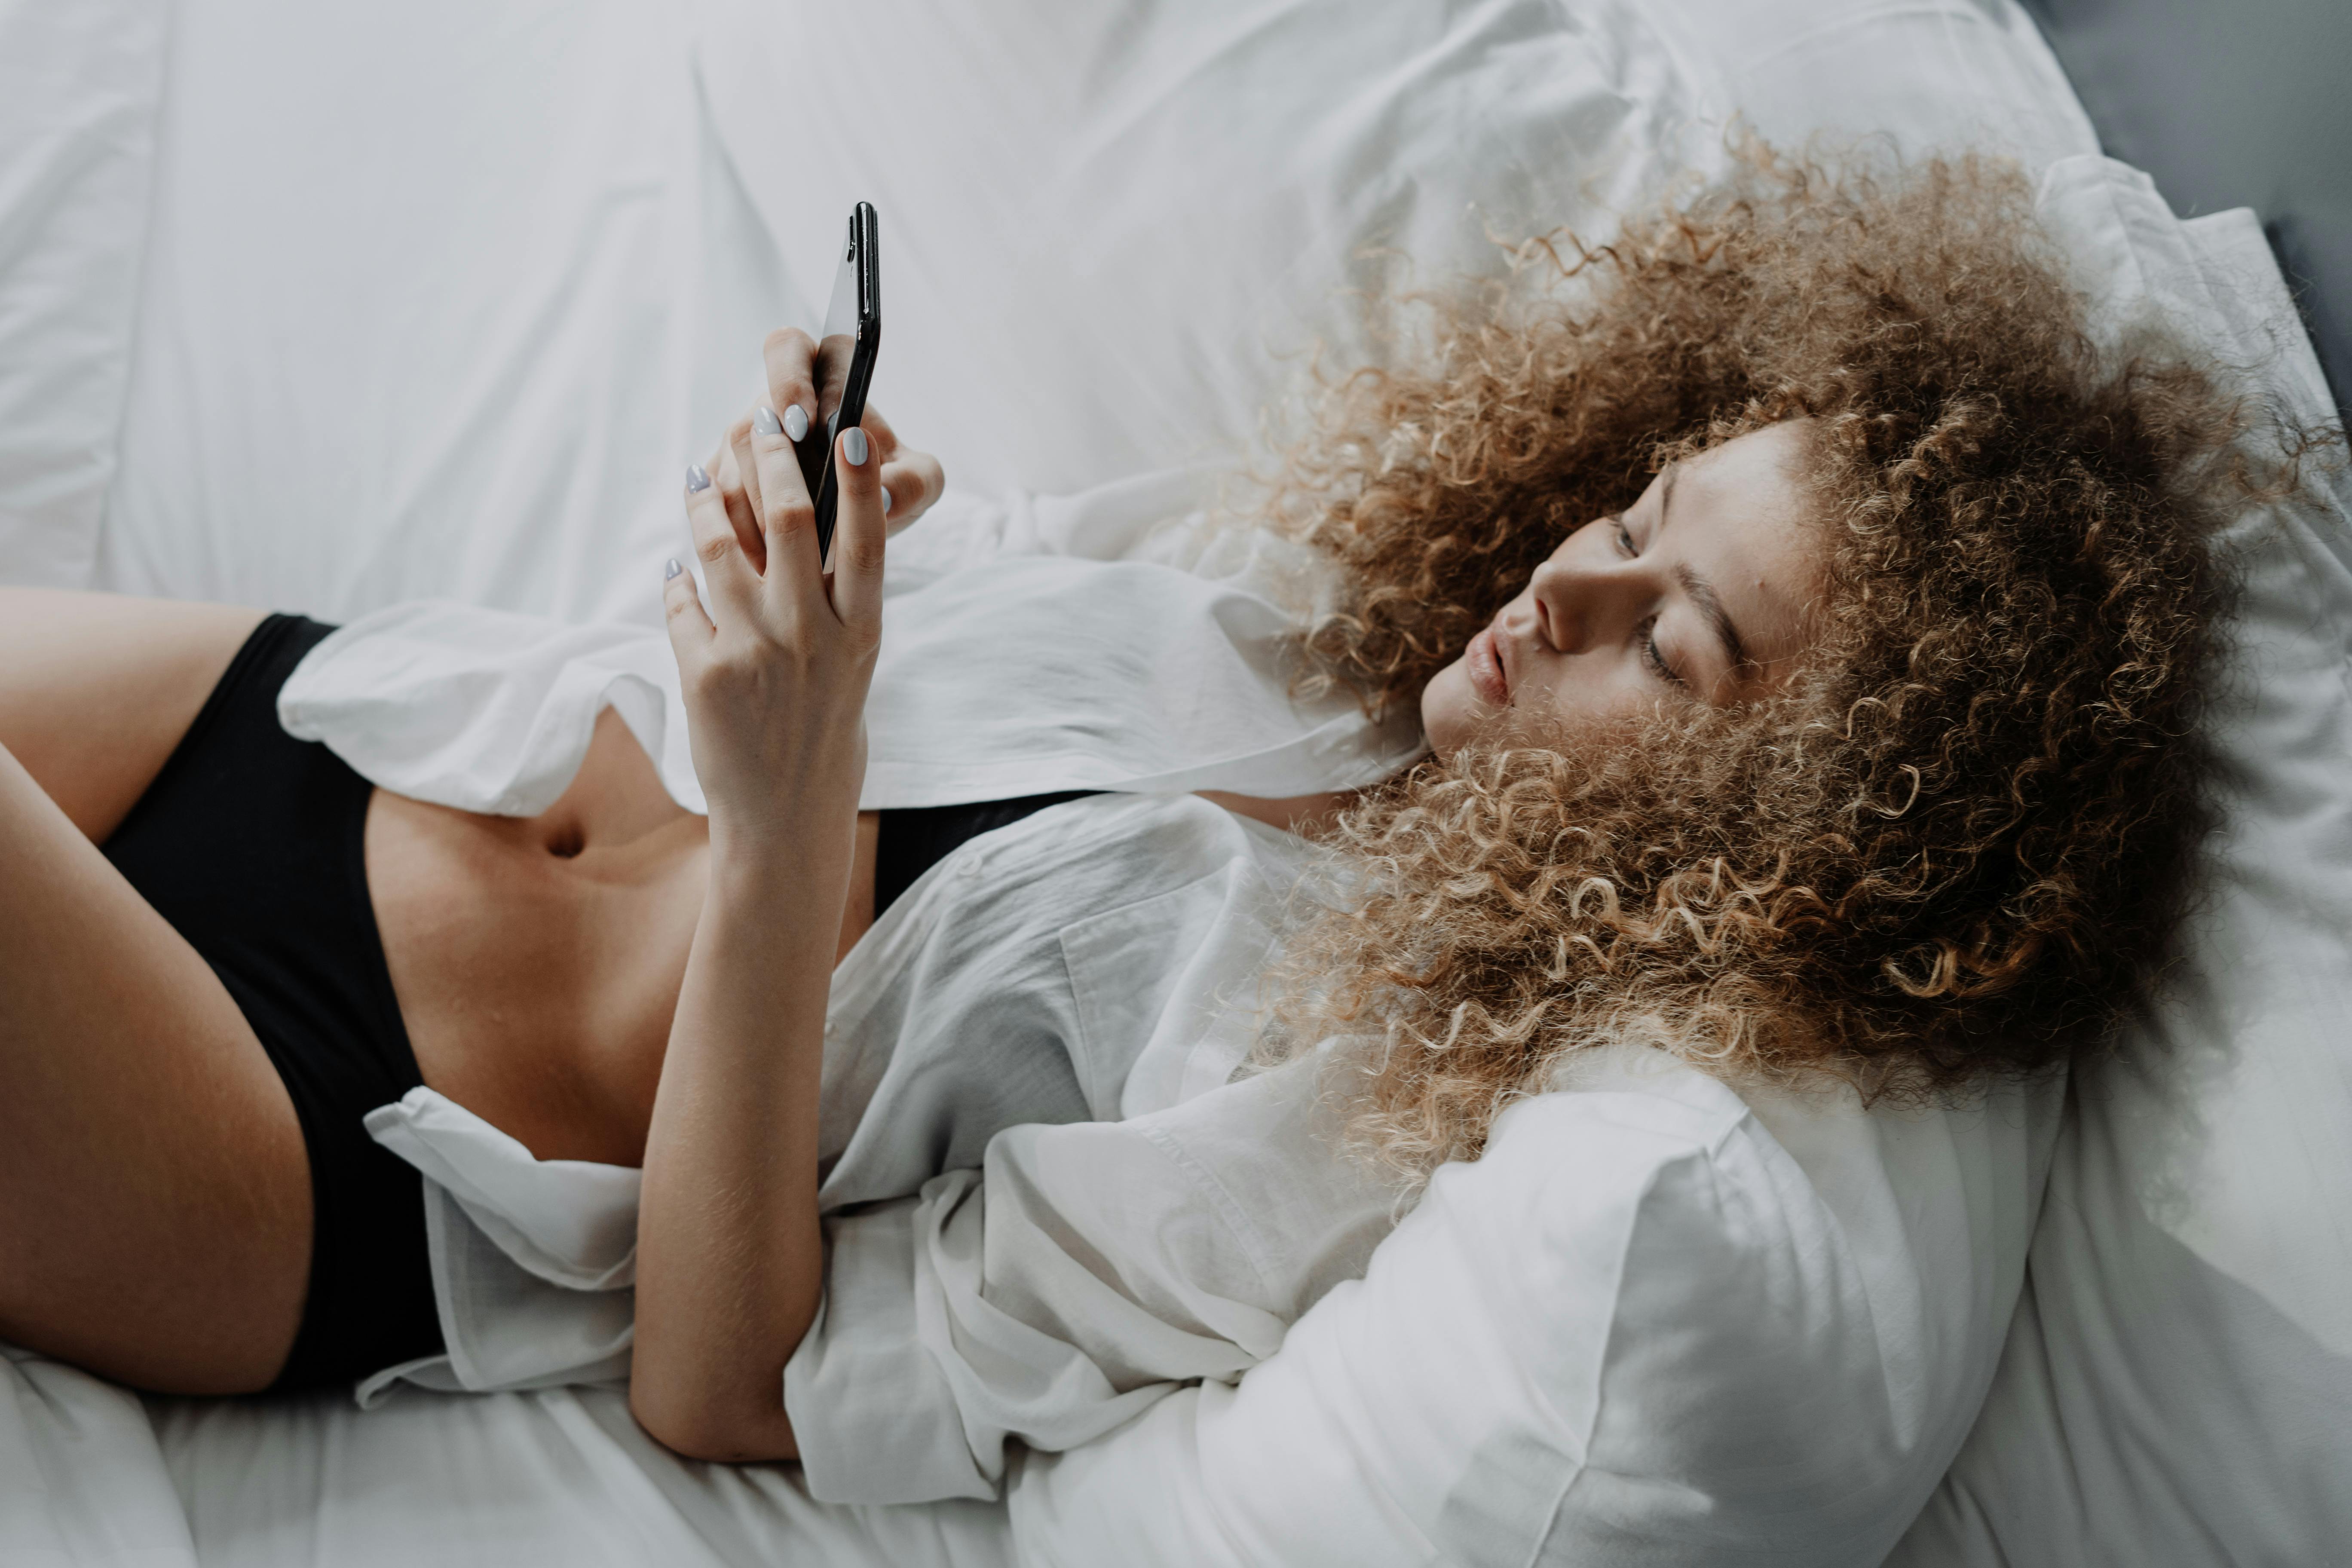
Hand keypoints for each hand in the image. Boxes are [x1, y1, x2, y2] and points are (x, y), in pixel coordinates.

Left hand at [662, 405, 888, 847]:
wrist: (787, 820)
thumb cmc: (825, 734)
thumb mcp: (850, 668)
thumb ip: (833, 607)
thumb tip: (794, 533)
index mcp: (859, 634)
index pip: (866, 541)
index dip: (858, 484)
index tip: (847, 435)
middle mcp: (811, 637)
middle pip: (791, 521)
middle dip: (772, 459)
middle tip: (759, 420)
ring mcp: (755, 652)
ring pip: (721, 547)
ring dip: (706, 502)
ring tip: (698, 478)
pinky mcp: (704, 674)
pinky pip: (682, 603)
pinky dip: (678, 580)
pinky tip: (678, 568)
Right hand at [706, 329, 945, 573]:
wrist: (862, 525)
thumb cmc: (891, 485)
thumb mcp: (919, 484)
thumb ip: (913, 482)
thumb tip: (883, 495)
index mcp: (822, 374)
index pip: (789, 349)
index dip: (790, 381)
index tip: (806, 424)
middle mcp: (775, 402)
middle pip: (753, 415)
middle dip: (771, 459)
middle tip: (794, 501)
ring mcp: (744, 441)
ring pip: (731, 465)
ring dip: (758, 506)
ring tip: (788, 549)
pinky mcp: (720, 478)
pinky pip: (715, 501)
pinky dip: (741, 532)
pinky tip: (766, 561)